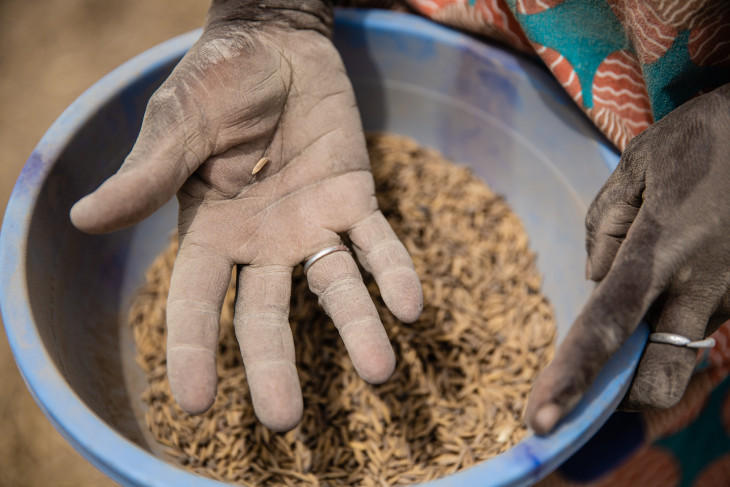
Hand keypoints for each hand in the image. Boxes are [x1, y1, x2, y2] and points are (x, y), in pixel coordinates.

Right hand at [70, 0, 422, 431]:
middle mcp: (263, 242)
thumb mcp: (179, 124)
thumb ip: (149, 174)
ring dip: (357, 328)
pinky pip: (378, 241)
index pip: (197, 300)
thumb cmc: (217, 81)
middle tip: (284, 420)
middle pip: (267, 313)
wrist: (275, 42)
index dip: (193, 349)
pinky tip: (411, 307)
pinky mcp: (354, 198)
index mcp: (210, 230)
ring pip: (334, 287)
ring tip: (380, 370)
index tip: (194, 404)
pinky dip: (393, 271)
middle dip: (275, 364)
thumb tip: (84, 218)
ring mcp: (312, 224)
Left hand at [526, 84, 729, 433]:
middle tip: (597, 376)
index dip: (573, 376)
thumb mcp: (642, 162)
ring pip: (682, 346)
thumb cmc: (708, 136)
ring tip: (665, 259)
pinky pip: (703, 318)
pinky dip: (680, 306)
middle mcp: (702, 285)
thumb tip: (594, 279)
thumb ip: (606, 223)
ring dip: (653, 335)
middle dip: (624, 393)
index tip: (543, 421)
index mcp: (663, 247)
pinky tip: (688, 257)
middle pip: (658, 377)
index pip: (608, 324)